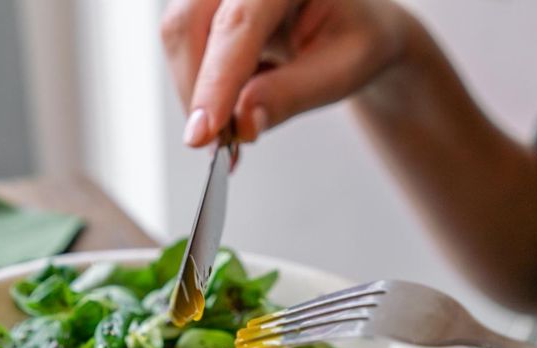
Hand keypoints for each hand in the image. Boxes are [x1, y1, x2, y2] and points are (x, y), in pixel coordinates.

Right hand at [161, 0, 413, 145]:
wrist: (355, 23)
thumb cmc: (357, 37)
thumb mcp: (343, 71)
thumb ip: (292, 95)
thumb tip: (243, 124)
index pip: (240, 22)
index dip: (217, 81)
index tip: (204, 134)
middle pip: (189, 22)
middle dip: (198, 91)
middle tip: (221, 144)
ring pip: (178, 36)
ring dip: (197, 92)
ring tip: (234, 126)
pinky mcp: (206, 5)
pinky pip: (183, 45)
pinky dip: (200, 86)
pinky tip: (230, 104)